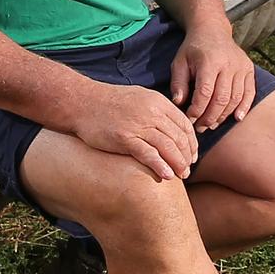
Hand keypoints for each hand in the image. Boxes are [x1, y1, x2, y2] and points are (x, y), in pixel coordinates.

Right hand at [74, 82, 197, 181]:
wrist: (82, 101)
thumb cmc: (110, 102)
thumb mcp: (139, 97)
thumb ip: (157, 110)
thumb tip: (173, 128)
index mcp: (156, 101)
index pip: (184, 124)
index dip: (191, 142)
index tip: (192, 155)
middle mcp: (150, 111)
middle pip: (178, 138)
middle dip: (186, 156)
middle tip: (188, 170)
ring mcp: (137, 124)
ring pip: (167, 147)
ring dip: (178, 164)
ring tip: (181, 176)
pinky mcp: (124, 137)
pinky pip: (148, 154)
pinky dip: (160, 166)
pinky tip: (166, 176)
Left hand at [170, 21, 255, 131]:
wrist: (212, 30)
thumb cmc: (193, 49)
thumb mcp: (179, 61)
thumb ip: (178, 82)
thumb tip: (179, 103)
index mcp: (209, 61)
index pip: (205, 92)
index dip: (197, 109)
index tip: (189, 119)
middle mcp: (228, 64)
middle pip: (221, 98)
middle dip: (210, 117)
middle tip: (201, 128)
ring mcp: (241, 67)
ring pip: (235, 98)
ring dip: (224, 115)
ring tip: (212, 124)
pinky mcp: (249, 69)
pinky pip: (249, 93)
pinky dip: (244, 107)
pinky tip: (236, 118)